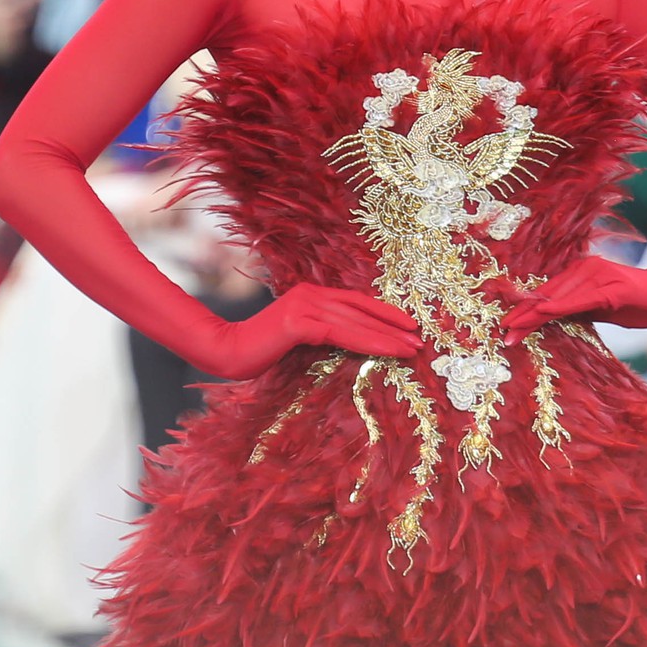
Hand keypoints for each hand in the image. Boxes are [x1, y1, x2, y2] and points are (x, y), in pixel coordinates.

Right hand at [202, 283, 422, 379]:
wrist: (226, 351)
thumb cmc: (260, 350)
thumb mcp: (297, 338)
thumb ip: (321, 334)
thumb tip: (349, 344)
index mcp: (312, 295)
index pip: (356, 302)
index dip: (384, 312)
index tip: (408, 325)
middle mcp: (311, 295)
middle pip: (361, 309)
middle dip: (393, 325)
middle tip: (419, 339)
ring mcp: (305, 306)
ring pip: (356, 322)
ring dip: (387, 336)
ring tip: (411, 348)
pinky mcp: (299, 324)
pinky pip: (341, 334)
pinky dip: (367, 343)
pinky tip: (386, 351)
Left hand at [500, 257, 646, 342]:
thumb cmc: (640, 303)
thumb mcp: (602, 310)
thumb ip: (578, 312)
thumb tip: (552, 322)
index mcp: (583, 274)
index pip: (548, 295)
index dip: (526, 312)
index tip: (506, 328)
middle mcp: (587, 268)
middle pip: (547, 294)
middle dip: (523, 315)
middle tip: (502, 332)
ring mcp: (599, 275)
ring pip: (559, 296)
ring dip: (534, 314)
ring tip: (514, 328)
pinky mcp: (613, 285)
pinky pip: (581, 299)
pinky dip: (560, 307)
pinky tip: (544, 315)